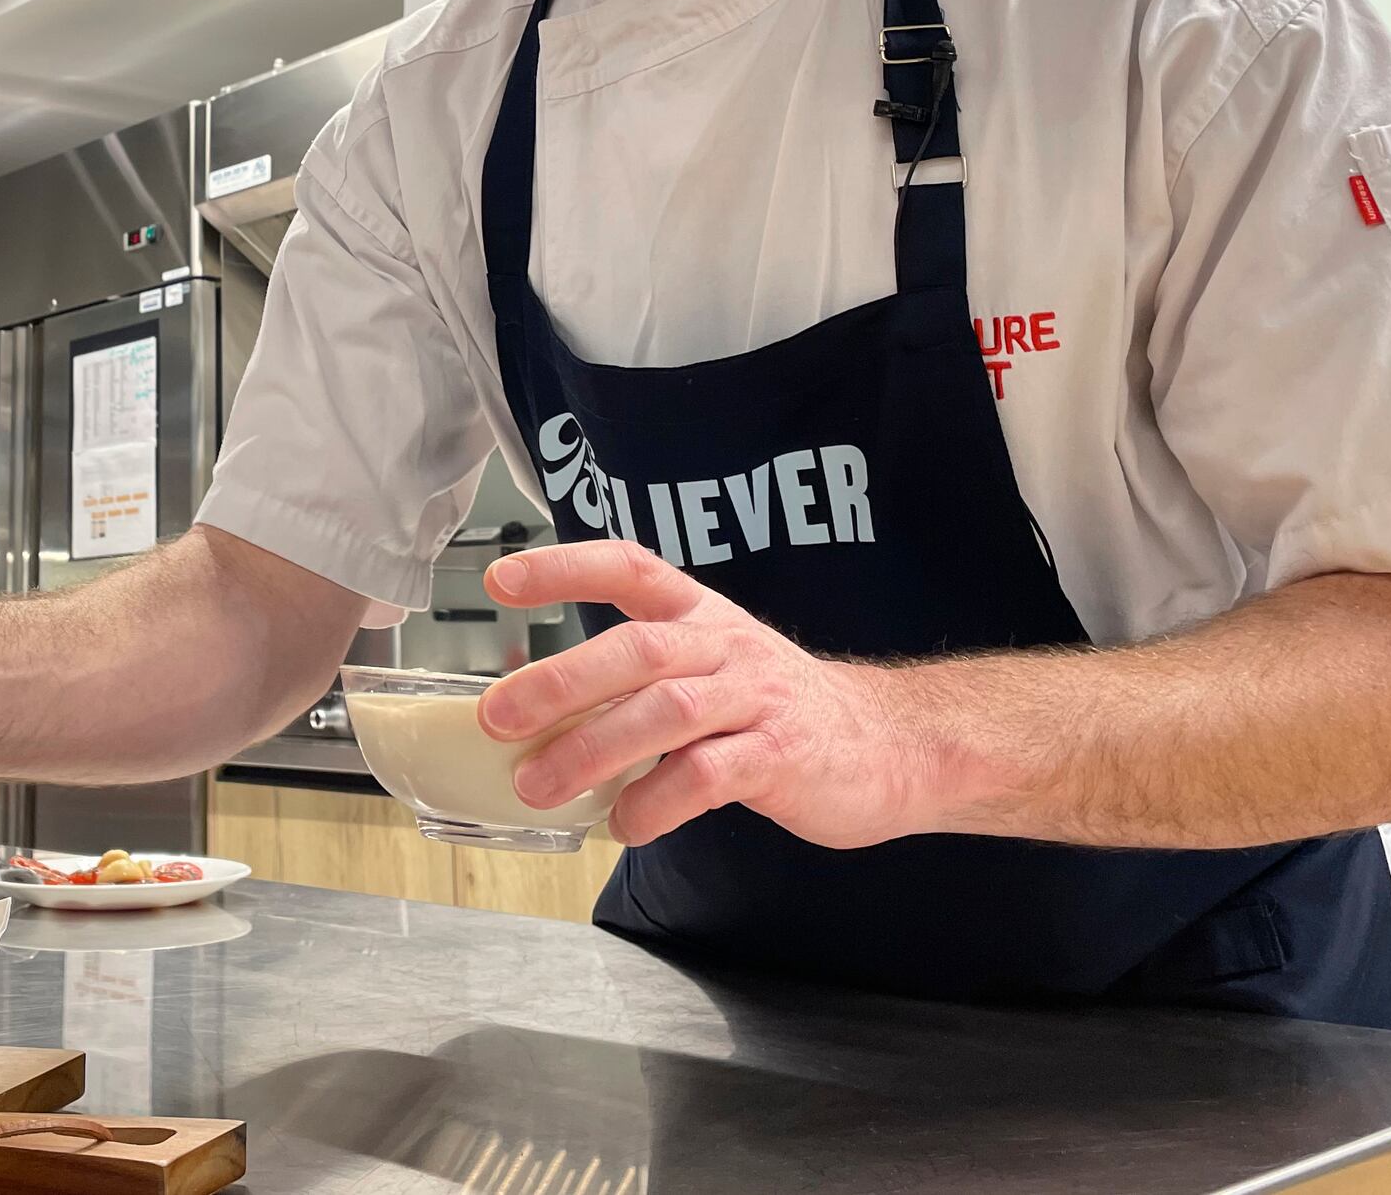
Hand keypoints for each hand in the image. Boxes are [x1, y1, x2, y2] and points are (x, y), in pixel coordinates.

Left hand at [480, 542, 941, 848]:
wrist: (892, 744)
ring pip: (667, 712)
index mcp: (702, 616)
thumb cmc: (777, 711)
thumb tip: (536, 720)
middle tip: (498, 718)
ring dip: (594, 750)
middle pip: (637, 649)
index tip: (501, 578)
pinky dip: (656, 802)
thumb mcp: (712, 671)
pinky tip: (624, 823)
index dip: (565, 567)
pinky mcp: (781, 757)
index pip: (628, 567)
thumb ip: (636, 685)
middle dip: (560, 681)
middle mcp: (725, 646)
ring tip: (540, 786)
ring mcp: (757, 699)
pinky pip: (708, 776)